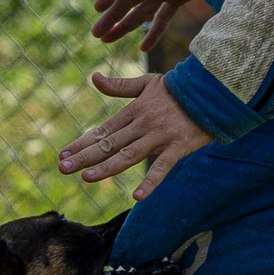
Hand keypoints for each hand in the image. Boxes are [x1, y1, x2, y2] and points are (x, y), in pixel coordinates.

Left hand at [59, 71, 212, 199]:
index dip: (81, 143)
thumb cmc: (177, 89)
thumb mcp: (146, 83)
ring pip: (129, 155)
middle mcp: (142, 125)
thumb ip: (119, 86)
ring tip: (87, 178)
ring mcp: (159, 137)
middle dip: (84, 157)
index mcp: (133, 112)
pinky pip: (162, 168)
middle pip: (109, 144)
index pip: (102, 130)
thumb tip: (94, 78)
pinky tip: (137, 196)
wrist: (211, 90)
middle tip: (63, 168)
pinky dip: (151, 182)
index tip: (62, 155)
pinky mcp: (178, 147)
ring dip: (107, 167)